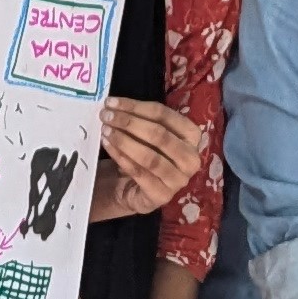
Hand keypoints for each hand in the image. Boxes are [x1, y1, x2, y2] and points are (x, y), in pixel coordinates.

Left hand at [88, 96, 204, 220]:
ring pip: (149, 156)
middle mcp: (190, 158)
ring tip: (105, 131)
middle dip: (129, 123)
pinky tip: (108, 146)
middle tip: (106, 116)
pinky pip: (139, 173)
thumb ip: (139, 119)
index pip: (164, 115)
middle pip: (159, 134)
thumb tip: (115, 105)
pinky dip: (121, 157)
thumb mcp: (146, 134)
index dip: (136, 106)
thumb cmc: (144, 153)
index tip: (111, 102)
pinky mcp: (162, 196)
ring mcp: (178, 179)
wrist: (135, 188)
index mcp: (191, 135)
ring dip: (124, 141)